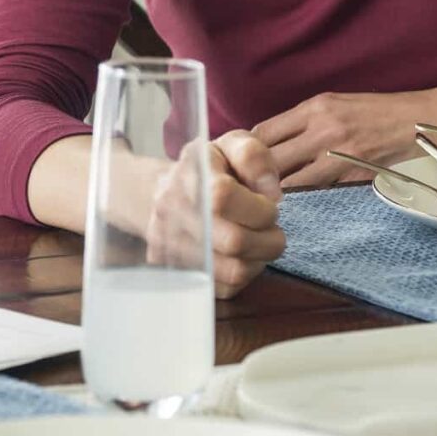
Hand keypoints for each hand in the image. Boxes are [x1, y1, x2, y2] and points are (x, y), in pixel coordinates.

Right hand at [149, 130, 284, 296]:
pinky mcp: (178, 272)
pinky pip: (225, 289)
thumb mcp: (233, 146)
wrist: (165, 193)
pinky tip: (242, 256)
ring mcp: (170, 245)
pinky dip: (245, 275)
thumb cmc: (211, 170)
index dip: (259, 208)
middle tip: (271, 228)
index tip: (268, 205)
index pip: (222, 197)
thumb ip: (255, 158)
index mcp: (189, 174)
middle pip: (233, 241)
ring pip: (233, 271)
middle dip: (269, 238)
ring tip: (259, 242)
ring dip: (259, 259)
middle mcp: (172, 211)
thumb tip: (271, 193)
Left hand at [252, 86, 436, 190]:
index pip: (262, 132)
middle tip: (246, 189)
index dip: (246, 152)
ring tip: (267, 201)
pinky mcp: (353, 175)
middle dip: (255, 176)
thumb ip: (302, 123)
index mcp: (314, 108)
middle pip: (270, 158)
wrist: (417, 122)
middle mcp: (322, 128)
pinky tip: (299, 203)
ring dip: (277, 193)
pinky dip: (306, 198)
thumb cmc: (374, 113)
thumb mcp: (334, 105)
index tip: (241, 164)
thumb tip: (268, 143)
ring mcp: (338, 153)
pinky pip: (319, 192)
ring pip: (290, 181)